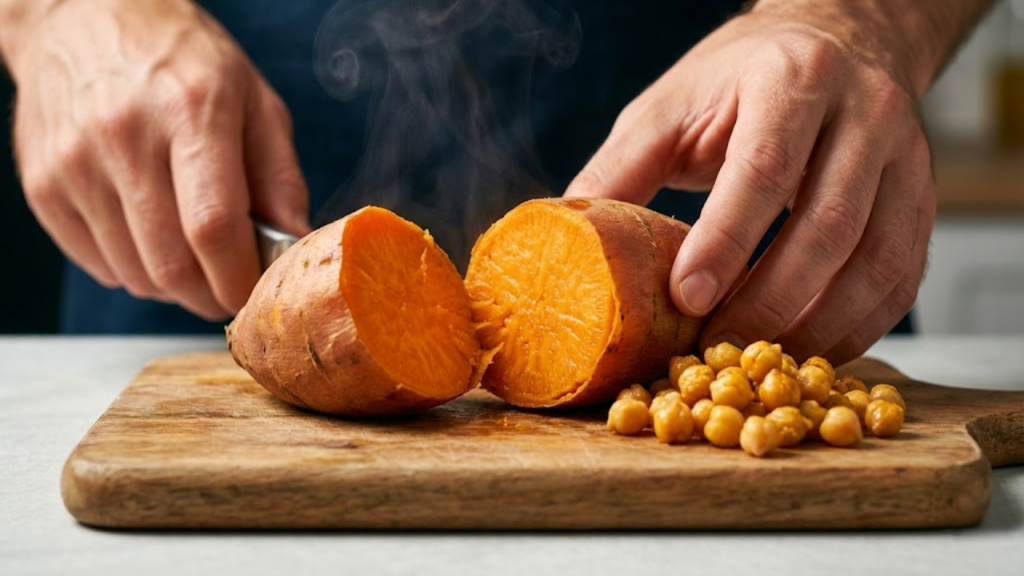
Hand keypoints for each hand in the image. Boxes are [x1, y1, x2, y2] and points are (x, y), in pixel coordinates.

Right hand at [5, 0, 309, 319]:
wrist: (82, 17)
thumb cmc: (181, 59)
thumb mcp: (254, 100)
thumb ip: (281, 177)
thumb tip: (294, 244)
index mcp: (191, 111)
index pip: (214, 227)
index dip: (240, 280)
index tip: (258, 294)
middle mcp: (125, 137)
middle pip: (171, 264)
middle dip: (211, 297)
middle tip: (231, 288)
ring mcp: (75, 164)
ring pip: (135, 274)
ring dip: (174, 288)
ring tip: (194, 258)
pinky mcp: (43, 187)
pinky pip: (98, 265)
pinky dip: (134, 272)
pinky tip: (152, 239)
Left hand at [565, 8, 935, 363]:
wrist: (835, 42)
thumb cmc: (740, 81)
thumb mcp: (669, 107)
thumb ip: (620, 169)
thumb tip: (564, 239)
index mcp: (791, 79)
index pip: (764, 167)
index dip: (726, 241)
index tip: (687, 299)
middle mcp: (863, 112)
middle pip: (829, 222)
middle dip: (772, 299)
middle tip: (719, 350)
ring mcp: (906, 158)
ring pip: (878, 258)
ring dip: (820, 325)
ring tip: (761, 363)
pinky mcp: (922, 201)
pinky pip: (902, 276)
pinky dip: (860, 326)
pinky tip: (812, 351)